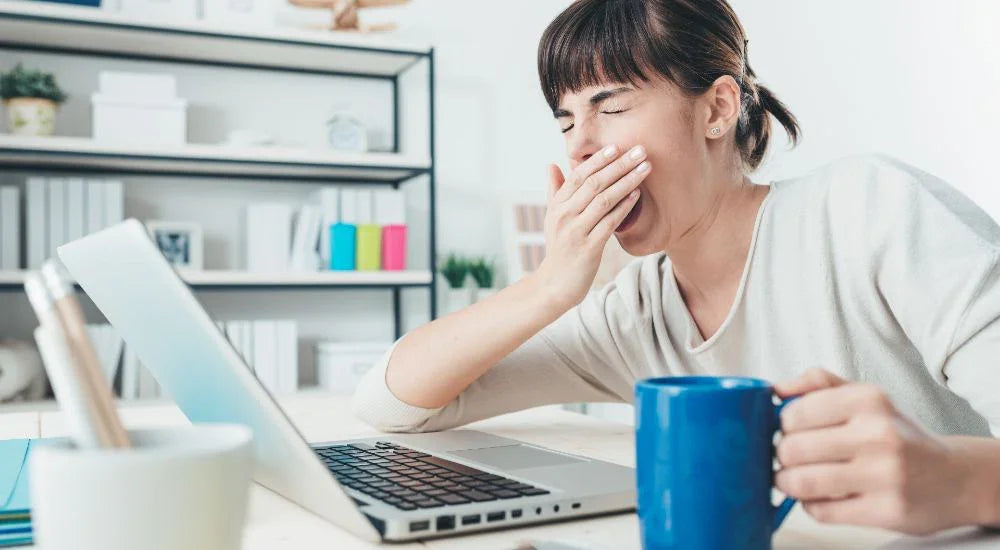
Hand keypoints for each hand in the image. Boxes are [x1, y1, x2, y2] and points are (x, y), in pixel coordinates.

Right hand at [531, 144, 648, 309]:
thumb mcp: (552, 218)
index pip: (578, 175)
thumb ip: (554, 190)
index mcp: (557, 205)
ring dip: (627, 181)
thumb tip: (552, 164)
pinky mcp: (589, 248)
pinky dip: (624, 207)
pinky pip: (610, 222)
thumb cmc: (559, 248)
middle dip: (619, 165)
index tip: (617, 147)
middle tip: (640, 150)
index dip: (598, 160)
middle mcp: (564, 215)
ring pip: (604, 200)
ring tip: (645, 168)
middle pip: (594, 183)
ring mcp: (576, 231)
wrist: (555, 284)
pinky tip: (638, 195)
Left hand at [774, 368, 976, 534]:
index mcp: (869, 399)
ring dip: (787, 482)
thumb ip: (819, 384)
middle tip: (789, 458)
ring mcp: (884, 475)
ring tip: (794, 478)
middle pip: (793, 448)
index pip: (795, 413)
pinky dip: (811, 505)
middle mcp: (879, 434)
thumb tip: (775, 389)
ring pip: (802, 482)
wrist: (955, 477)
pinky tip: (823, 496)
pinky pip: (822, 511)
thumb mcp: (866, 397)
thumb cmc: (898, 435)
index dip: (782, 426)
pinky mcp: (886, 511)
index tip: (788, 431)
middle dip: (782, 456)